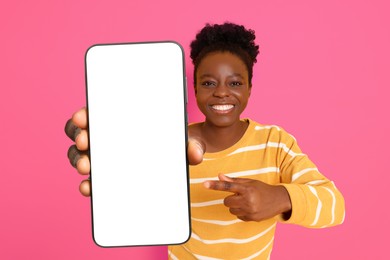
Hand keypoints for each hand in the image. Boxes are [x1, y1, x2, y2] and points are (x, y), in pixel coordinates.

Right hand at [65, 108, 204, 196]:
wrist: (177, 162)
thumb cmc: (175, 144)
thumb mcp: (185, 141)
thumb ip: (192, 145)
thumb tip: (195, 154)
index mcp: (123, 121)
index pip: (96, 113)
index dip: (85, 114)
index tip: (84, 117)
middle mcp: (109, 137)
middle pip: (82, 133)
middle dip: (79, 136)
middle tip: (85, 141)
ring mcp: (106, 157)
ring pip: (81, 155)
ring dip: (79, 159)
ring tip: (86, 166)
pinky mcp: (107, 176)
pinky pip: (92, 179)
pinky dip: (88, 184)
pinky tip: (89, 187)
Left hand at [204, 174, 291, 221]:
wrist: (279, 200)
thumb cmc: (262, 189)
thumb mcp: (249, 182)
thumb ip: (234, 181)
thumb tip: (220, 176)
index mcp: (247, 189)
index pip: (227, 186)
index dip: (215, 185)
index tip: (205, 184)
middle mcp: (248, 200)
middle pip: (226, 201)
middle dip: (230, 198)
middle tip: (239, 195)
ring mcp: (250, 210)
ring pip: (231, 210)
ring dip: (235, 206)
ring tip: (246, 201)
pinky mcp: (252, 218)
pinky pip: (238, 216)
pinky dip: (241, 212)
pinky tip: (250, 208)